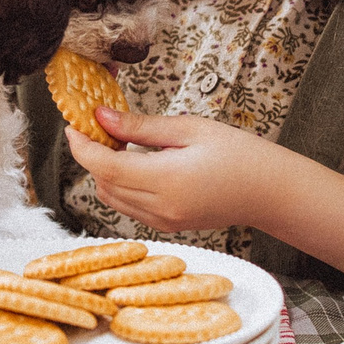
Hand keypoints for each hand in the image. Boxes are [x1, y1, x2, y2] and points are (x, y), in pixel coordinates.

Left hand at [64, 105, 279, 232]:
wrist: (270, 191)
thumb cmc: (239, 154)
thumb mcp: (189, 129)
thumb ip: (141, 126)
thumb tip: (101, 117)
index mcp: (166, 180)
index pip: (105, 166)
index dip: (82, 146)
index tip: (74, 125)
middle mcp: (160, 208)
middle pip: (103, 183)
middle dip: (91, 155)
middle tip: (95, 126)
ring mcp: (163, 222)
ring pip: (112, 198)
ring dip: (104, 172)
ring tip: (115, 142)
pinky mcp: (167, 226)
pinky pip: (129, 207)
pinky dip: (120, 186)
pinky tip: (133, 163)